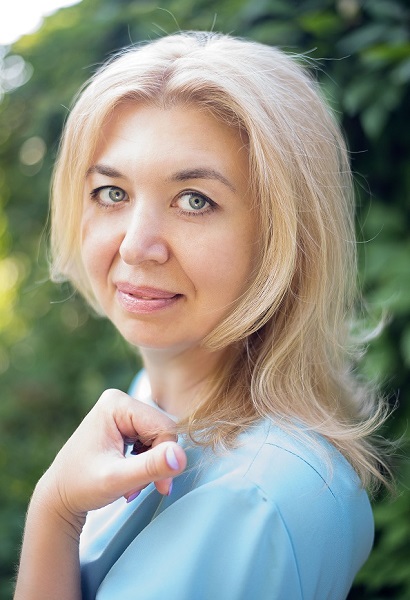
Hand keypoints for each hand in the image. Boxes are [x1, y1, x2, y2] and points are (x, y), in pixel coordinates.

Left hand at [37, 388, 186, 527]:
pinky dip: (145, 462)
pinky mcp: (123, 424)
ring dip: (151, 465)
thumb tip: (182, 456)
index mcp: (116, 404)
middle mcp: (119, 401)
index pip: (164, 427)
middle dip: (157, 462)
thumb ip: (150, 467)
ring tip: (131, 485)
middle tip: (141, 487)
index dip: (166, 457)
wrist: (58, 497)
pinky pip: (150, 440)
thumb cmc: (81, 487)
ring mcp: (121, 411)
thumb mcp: (116, 480)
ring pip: (158, 437)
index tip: (160, 486)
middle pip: (162, 430)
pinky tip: (130, 477)